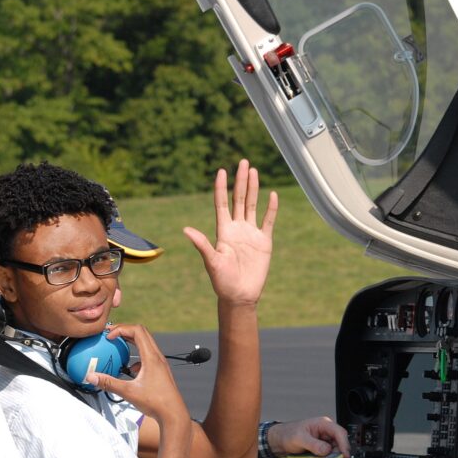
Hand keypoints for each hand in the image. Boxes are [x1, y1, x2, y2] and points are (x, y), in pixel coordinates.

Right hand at [85, 324, 189, 428]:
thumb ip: (109, 383)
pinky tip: (129, 370)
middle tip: (111, 335)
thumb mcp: (129, 392)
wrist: (173, 414)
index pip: (137, 331)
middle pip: (142, 333)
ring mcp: (159, 364)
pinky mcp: (159, 371)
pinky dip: (136, 357)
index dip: (121, 328)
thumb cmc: (156, 403)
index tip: (109, 336)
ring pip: (145, 344)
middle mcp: (157, 357)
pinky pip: (147, 357)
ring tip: (118, 348)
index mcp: (151, 357)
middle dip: (125, 331)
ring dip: (131, 342)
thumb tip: (92, 377)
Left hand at [183, 160, 278, 305]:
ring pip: (252, 205)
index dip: (221, 187)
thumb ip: (202, 244)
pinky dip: (271, 208)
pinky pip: (268, 221)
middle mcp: (236, 228)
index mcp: (223, 231)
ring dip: (254, 189)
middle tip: (243, 162)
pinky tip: (272, 195)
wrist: (239, 295)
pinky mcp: (263, 242)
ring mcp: (251, 234)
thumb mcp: (212, 262)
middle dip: (241, 180)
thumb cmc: (222, 281)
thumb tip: (185, 230)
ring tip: (254, 171)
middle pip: (238, 199)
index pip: (222, 203)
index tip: (222, 170)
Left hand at [268, 416, 350, 457]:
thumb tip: (326, 450)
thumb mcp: (300, 438)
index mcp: (323, 424)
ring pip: (336, 450)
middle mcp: (326, 432)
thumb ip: (313, 444)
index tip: (344, 455)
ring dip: (333, 457)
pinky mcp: (322, 448)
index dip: (344, 444)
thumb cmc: (288, 434)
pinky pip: (329, 455)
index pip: (339, 432)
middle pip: (340, 442)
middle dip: (338, 453)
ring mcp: (324, 440)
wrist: (279, 440)